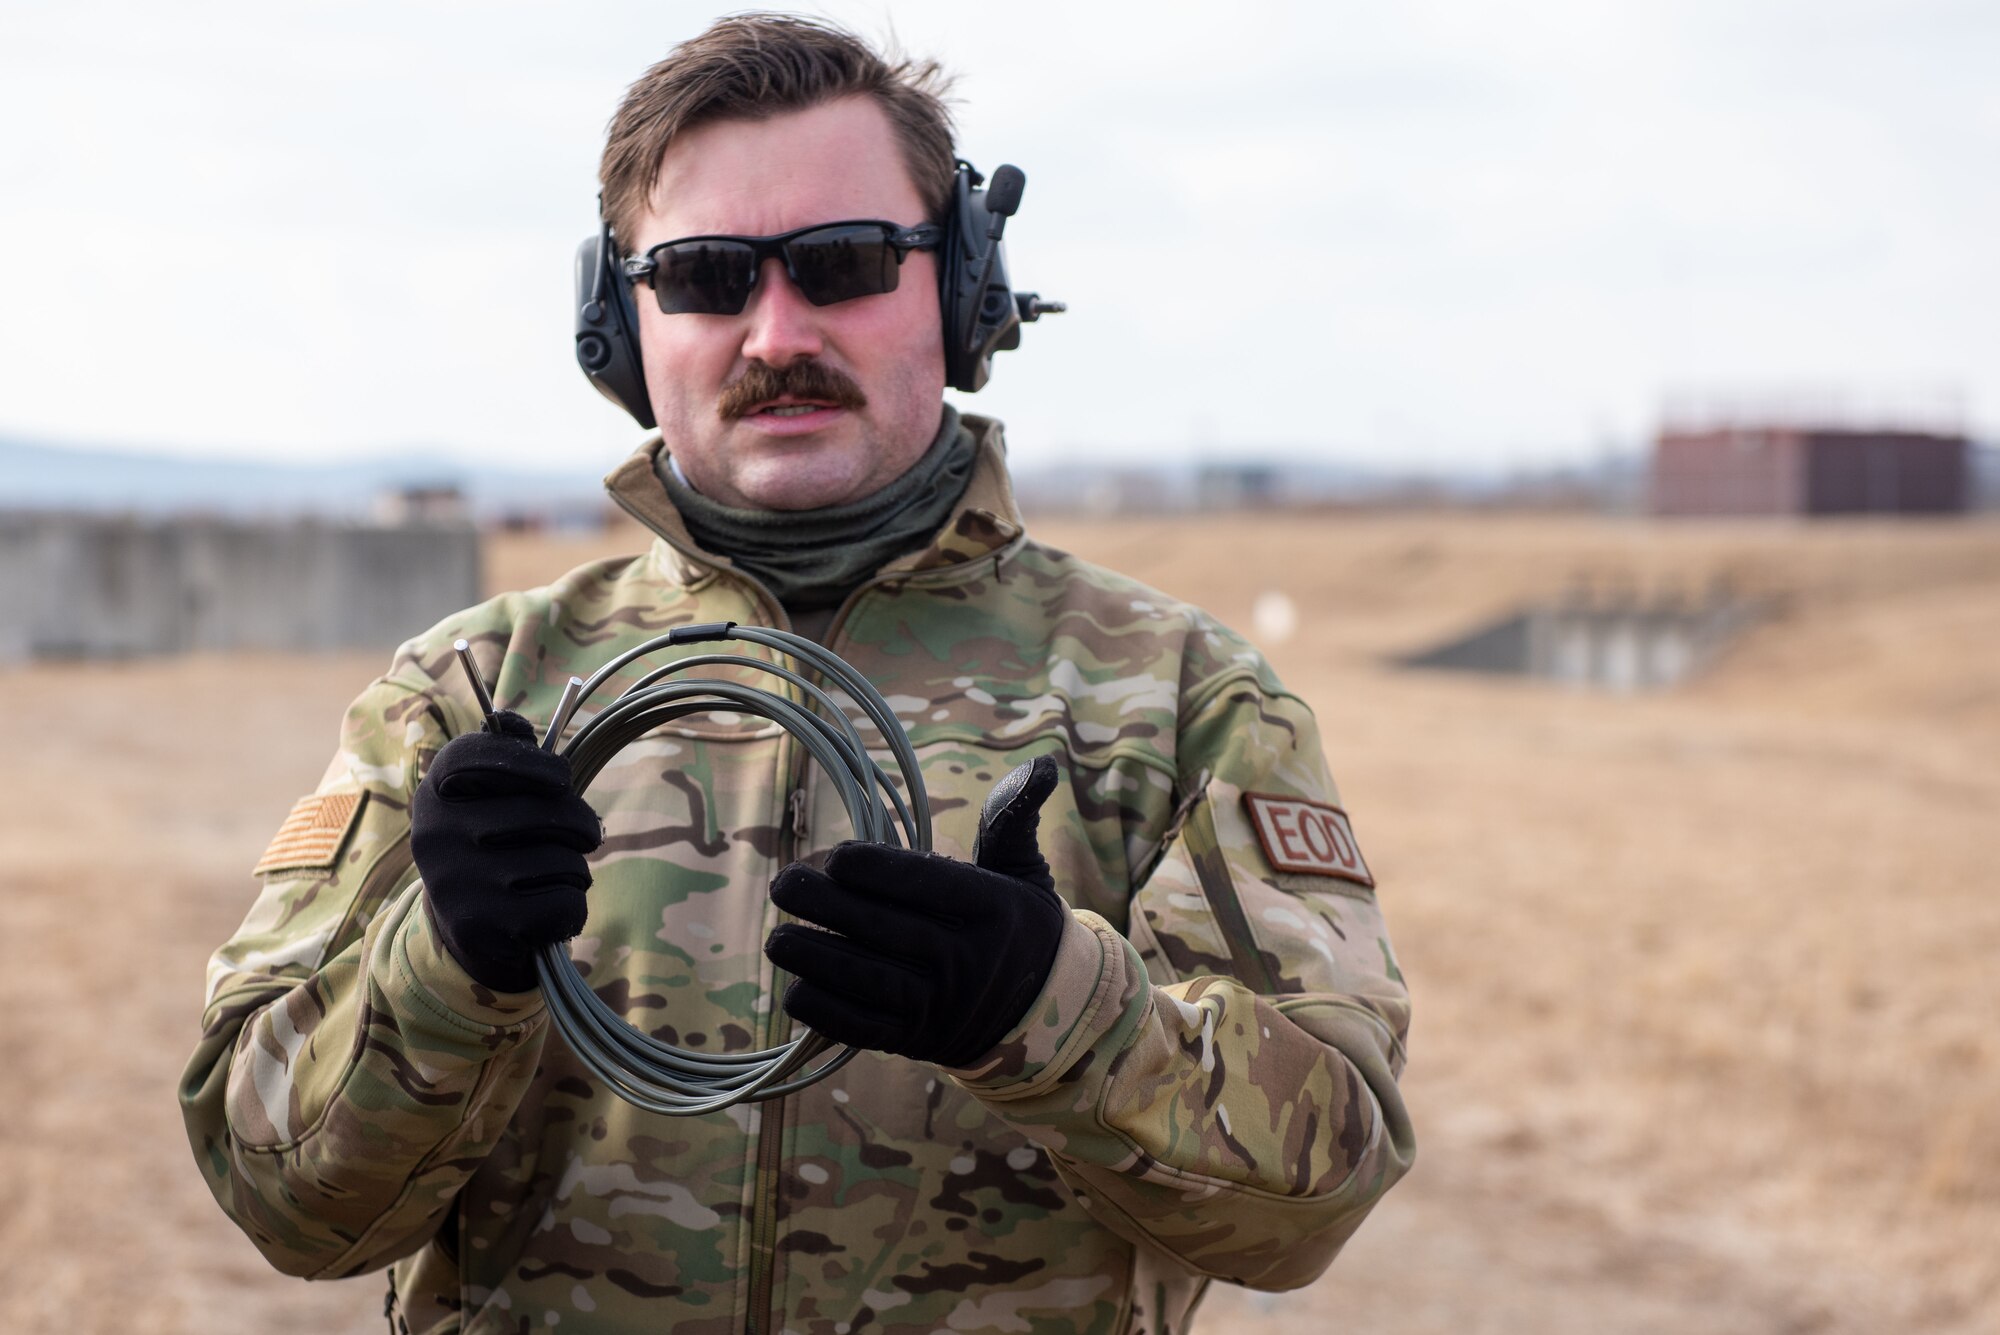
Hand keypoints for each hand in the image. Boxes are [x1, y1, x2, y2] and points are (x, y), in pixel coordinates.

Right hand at [410, 711, 602, 991]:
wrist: (468, 931)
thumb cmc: (495, 846)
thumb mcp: (488, 797)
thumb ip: (506, 753)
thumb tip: (513, 723)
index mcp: (435, 793)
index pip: (476, 755)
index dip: (532, 761)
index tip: (562, 777)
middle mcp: (436, 835)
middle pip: (545, 811)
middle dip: (581, 823)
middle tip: (586, 833)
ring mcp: (456, 883)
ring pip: (562, 861)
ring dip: (577, 868)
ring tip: (557, 875)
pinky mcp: (482, 928)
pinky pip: (565, 903)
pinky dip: (574, 906)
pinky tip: (553, 910)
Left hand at [765, 756, 1068, 1066]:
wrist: (1044, 1010)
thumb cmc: (1018, 923)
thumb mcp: (1024, 869)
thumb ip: (1012, 816)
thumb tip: (1040, 763)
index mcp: (994, 908)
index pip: (922, 882)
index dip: (871, 868)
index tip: (836, 857)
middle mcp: (970, 960)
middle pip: (884, 928)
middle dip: (825, 906)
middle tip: (784, 884)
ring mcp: (943, 1007)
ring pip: (867, 979)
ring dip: (814, 960)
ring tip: (776, 939)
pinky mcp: (920, 1041)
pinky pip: (864, 1028)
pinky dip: (826, 1012)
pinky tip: (795, 989)